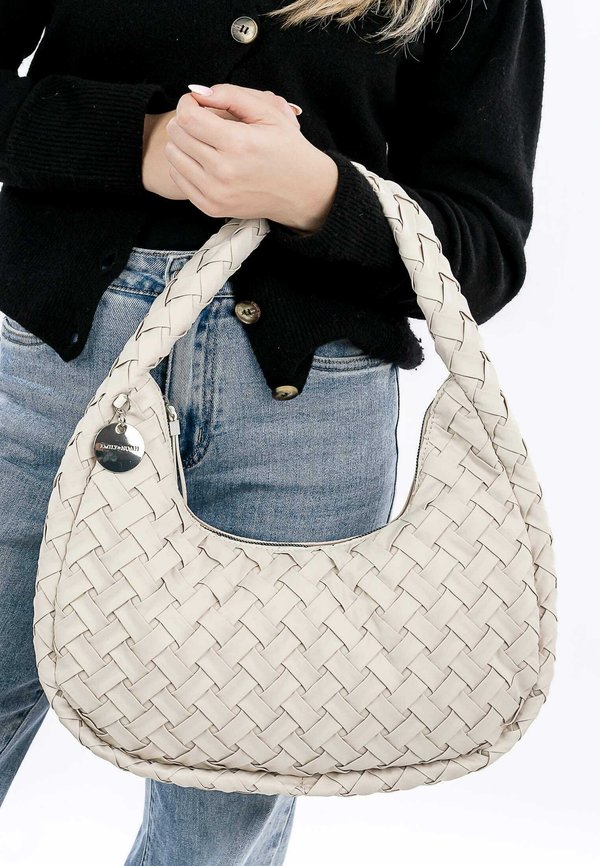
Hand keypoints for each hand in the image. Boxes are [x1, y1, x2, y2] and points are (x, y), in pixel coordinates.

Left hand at [161, 83, 338, 231]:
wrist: (301, 192)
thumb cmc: (286, 148)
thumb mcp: (269, 112)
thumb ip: (232, 95)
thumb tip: (197, 92)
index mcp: (238, 144)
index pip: (187, 117)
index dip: (186, 103)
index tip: (196, 102)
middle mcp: (224, 171)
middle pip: (177, 135)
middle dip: (184, 120)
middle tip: (201, 120)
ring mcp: (215, 192)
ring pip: (173, 156)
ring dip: (182, 142)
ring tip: (202, 139)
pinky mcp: (211, 206)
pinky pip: (179, 178)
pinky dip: (185, 164)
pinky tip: (203, 159)